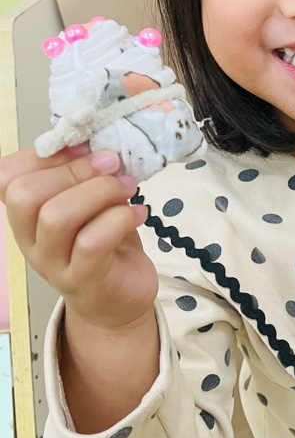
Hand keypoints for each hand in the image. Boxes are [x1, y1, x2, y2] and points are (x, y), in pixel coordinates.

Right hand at [0, 142, 157, 330]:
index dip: (43, 154)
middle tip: (113, 163)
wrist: (119, 299)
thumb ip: (83, 173)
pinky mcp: (83, 280)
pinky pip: (93, 241)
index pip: (6, 176)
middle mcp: (30, 239)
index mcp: (27, 214)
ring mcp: (53, 263)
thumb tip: (92, 138)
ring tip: (128, 188)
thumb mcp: (89, 201)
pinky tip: (139, 213)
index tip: (83, 145)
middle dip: (76, 170)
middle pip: (27, 195)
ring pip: (57, 216)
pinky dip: (120, 218)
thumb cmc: (104, 242)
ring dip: (100, 191)